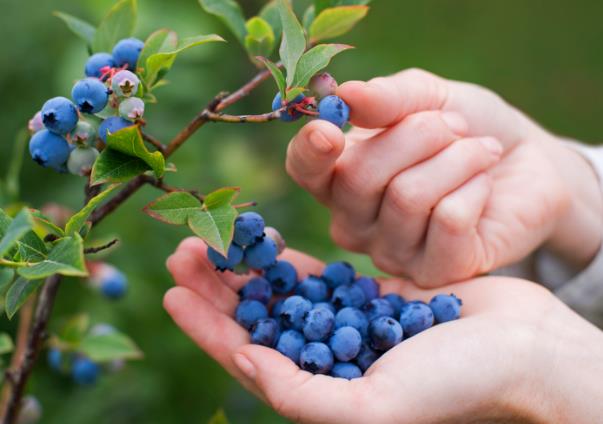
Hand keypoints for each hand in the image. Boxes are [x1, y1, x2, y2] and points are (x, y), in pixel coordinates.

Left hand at [163, 237, 602, 423]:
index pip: (247, 358)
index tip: (172, 292)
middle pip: (256, 320)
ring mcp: (346, 325)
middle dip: (217, 288)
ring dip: (245, 267)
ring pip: (280, 294)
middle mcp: (326, 359)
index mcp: (320, 392)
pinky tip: (265, 240)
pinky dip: (288, 258)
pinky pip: (317, 275)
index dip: (206, 327)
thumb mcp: (374, 407)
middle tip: (184, 250)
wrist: (520, 349)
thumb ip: (304, 395)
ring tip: (213, 237)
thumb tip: (247, 363)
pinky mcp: (368, 295)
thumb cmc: (454, 386)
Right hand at [286, 69, 602, 285]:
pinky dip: (475, 188)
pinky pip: (448, 221)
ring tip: (480, 151)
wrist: (527, 162)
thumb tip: (345, 95)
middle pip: (359, 177)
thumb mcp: (428, 97)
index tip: (328, 129)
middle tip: (455, 126)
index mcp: (340, 176)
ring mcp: (392, 253)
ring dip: (456, 158)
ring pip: (407, 197)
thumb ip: (387, 98)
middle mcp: (355, 222)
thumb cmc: (466, 127)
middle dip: (417, 135)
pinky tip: (484, 187)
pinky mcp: (436, 272)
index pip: (304, 170)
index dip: (310, 151)